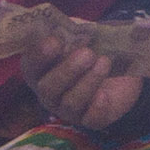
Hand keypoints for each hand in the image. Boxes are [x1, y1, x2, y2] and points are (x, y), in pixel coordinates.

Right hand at [21, 42, 149, 134]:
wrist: (118, 70)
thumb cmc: (89, 49)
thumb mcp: (78, 35)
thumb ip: (69, 32)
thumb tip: (65, 29)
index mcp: (40, 69)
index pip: (30, 65)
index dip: (40, 55)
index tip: (55, 41)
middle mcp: (48, 92)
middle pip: (48, 88)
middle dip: (67, 70)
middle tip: (87, 53)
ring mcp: (67, 109)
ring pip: (70, 102)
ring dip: (88, 81)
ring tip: (104, 62)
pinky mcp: (90, 120)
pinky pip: (90, 119)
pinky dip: (97, 107)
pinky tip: (104, 94)